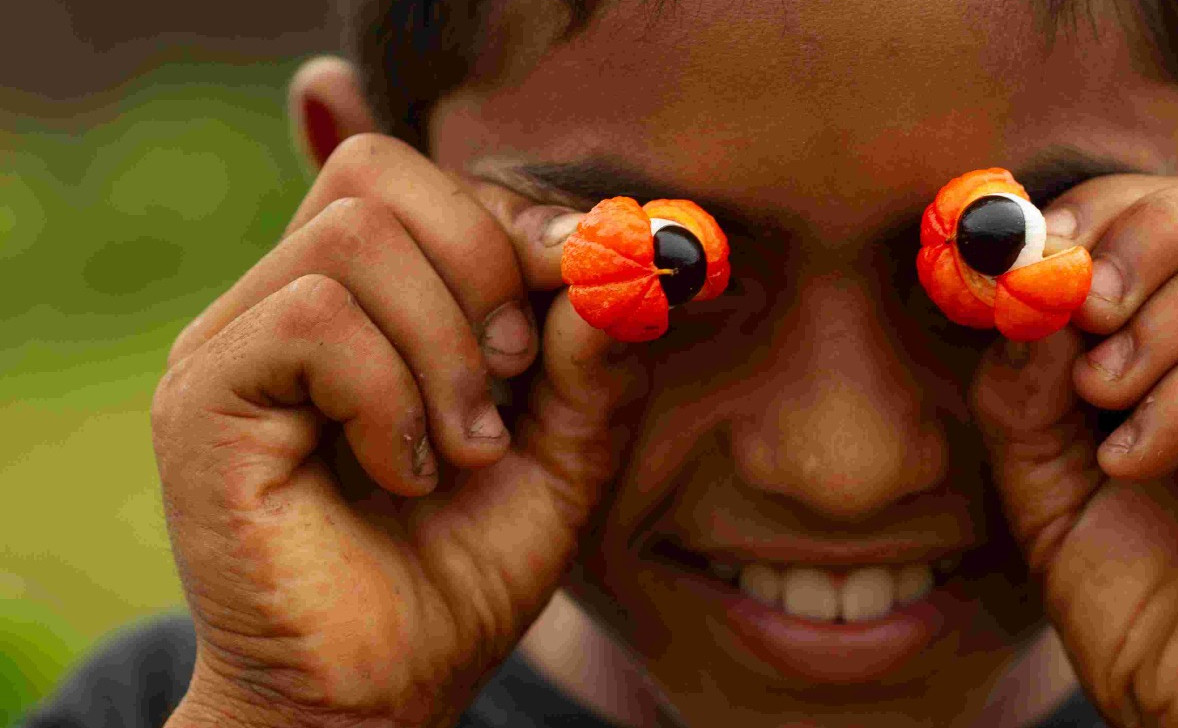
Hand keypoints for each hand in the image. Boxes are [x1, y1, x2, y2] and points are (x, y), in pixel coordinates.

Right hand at [151, 134, 637, 727]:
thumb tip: (622, 251)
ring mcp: (236, 343)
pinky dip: (391, 398)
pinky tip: (409, 473)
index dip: (517, 222)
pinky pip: (314, 320)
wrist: (378, 694)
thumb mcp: (566, 451)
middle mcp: (288, 301)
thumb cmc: (462, 572)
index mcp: (366, 298)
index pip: (427, 179)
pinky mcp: (204, 397)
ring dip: (445, 350)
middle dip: (484, 266)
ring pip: (353, 240)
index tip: (582, 290)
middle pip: (380, 173)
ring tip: (466, 448)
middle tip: (511, 380)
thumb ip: (595, 353)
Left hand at [971, 169, 1177, 727]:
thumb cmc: (1143, 599)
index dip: (1116, 206)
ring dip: (1177, 308)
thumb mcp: (1046, 476)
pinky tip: (1134, 459)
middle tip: (1077, 310)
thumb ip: (1027, 382)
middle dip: (1153, 232)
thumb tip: (1025, 286)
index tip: (1033, 261)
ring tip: (1104, 393)